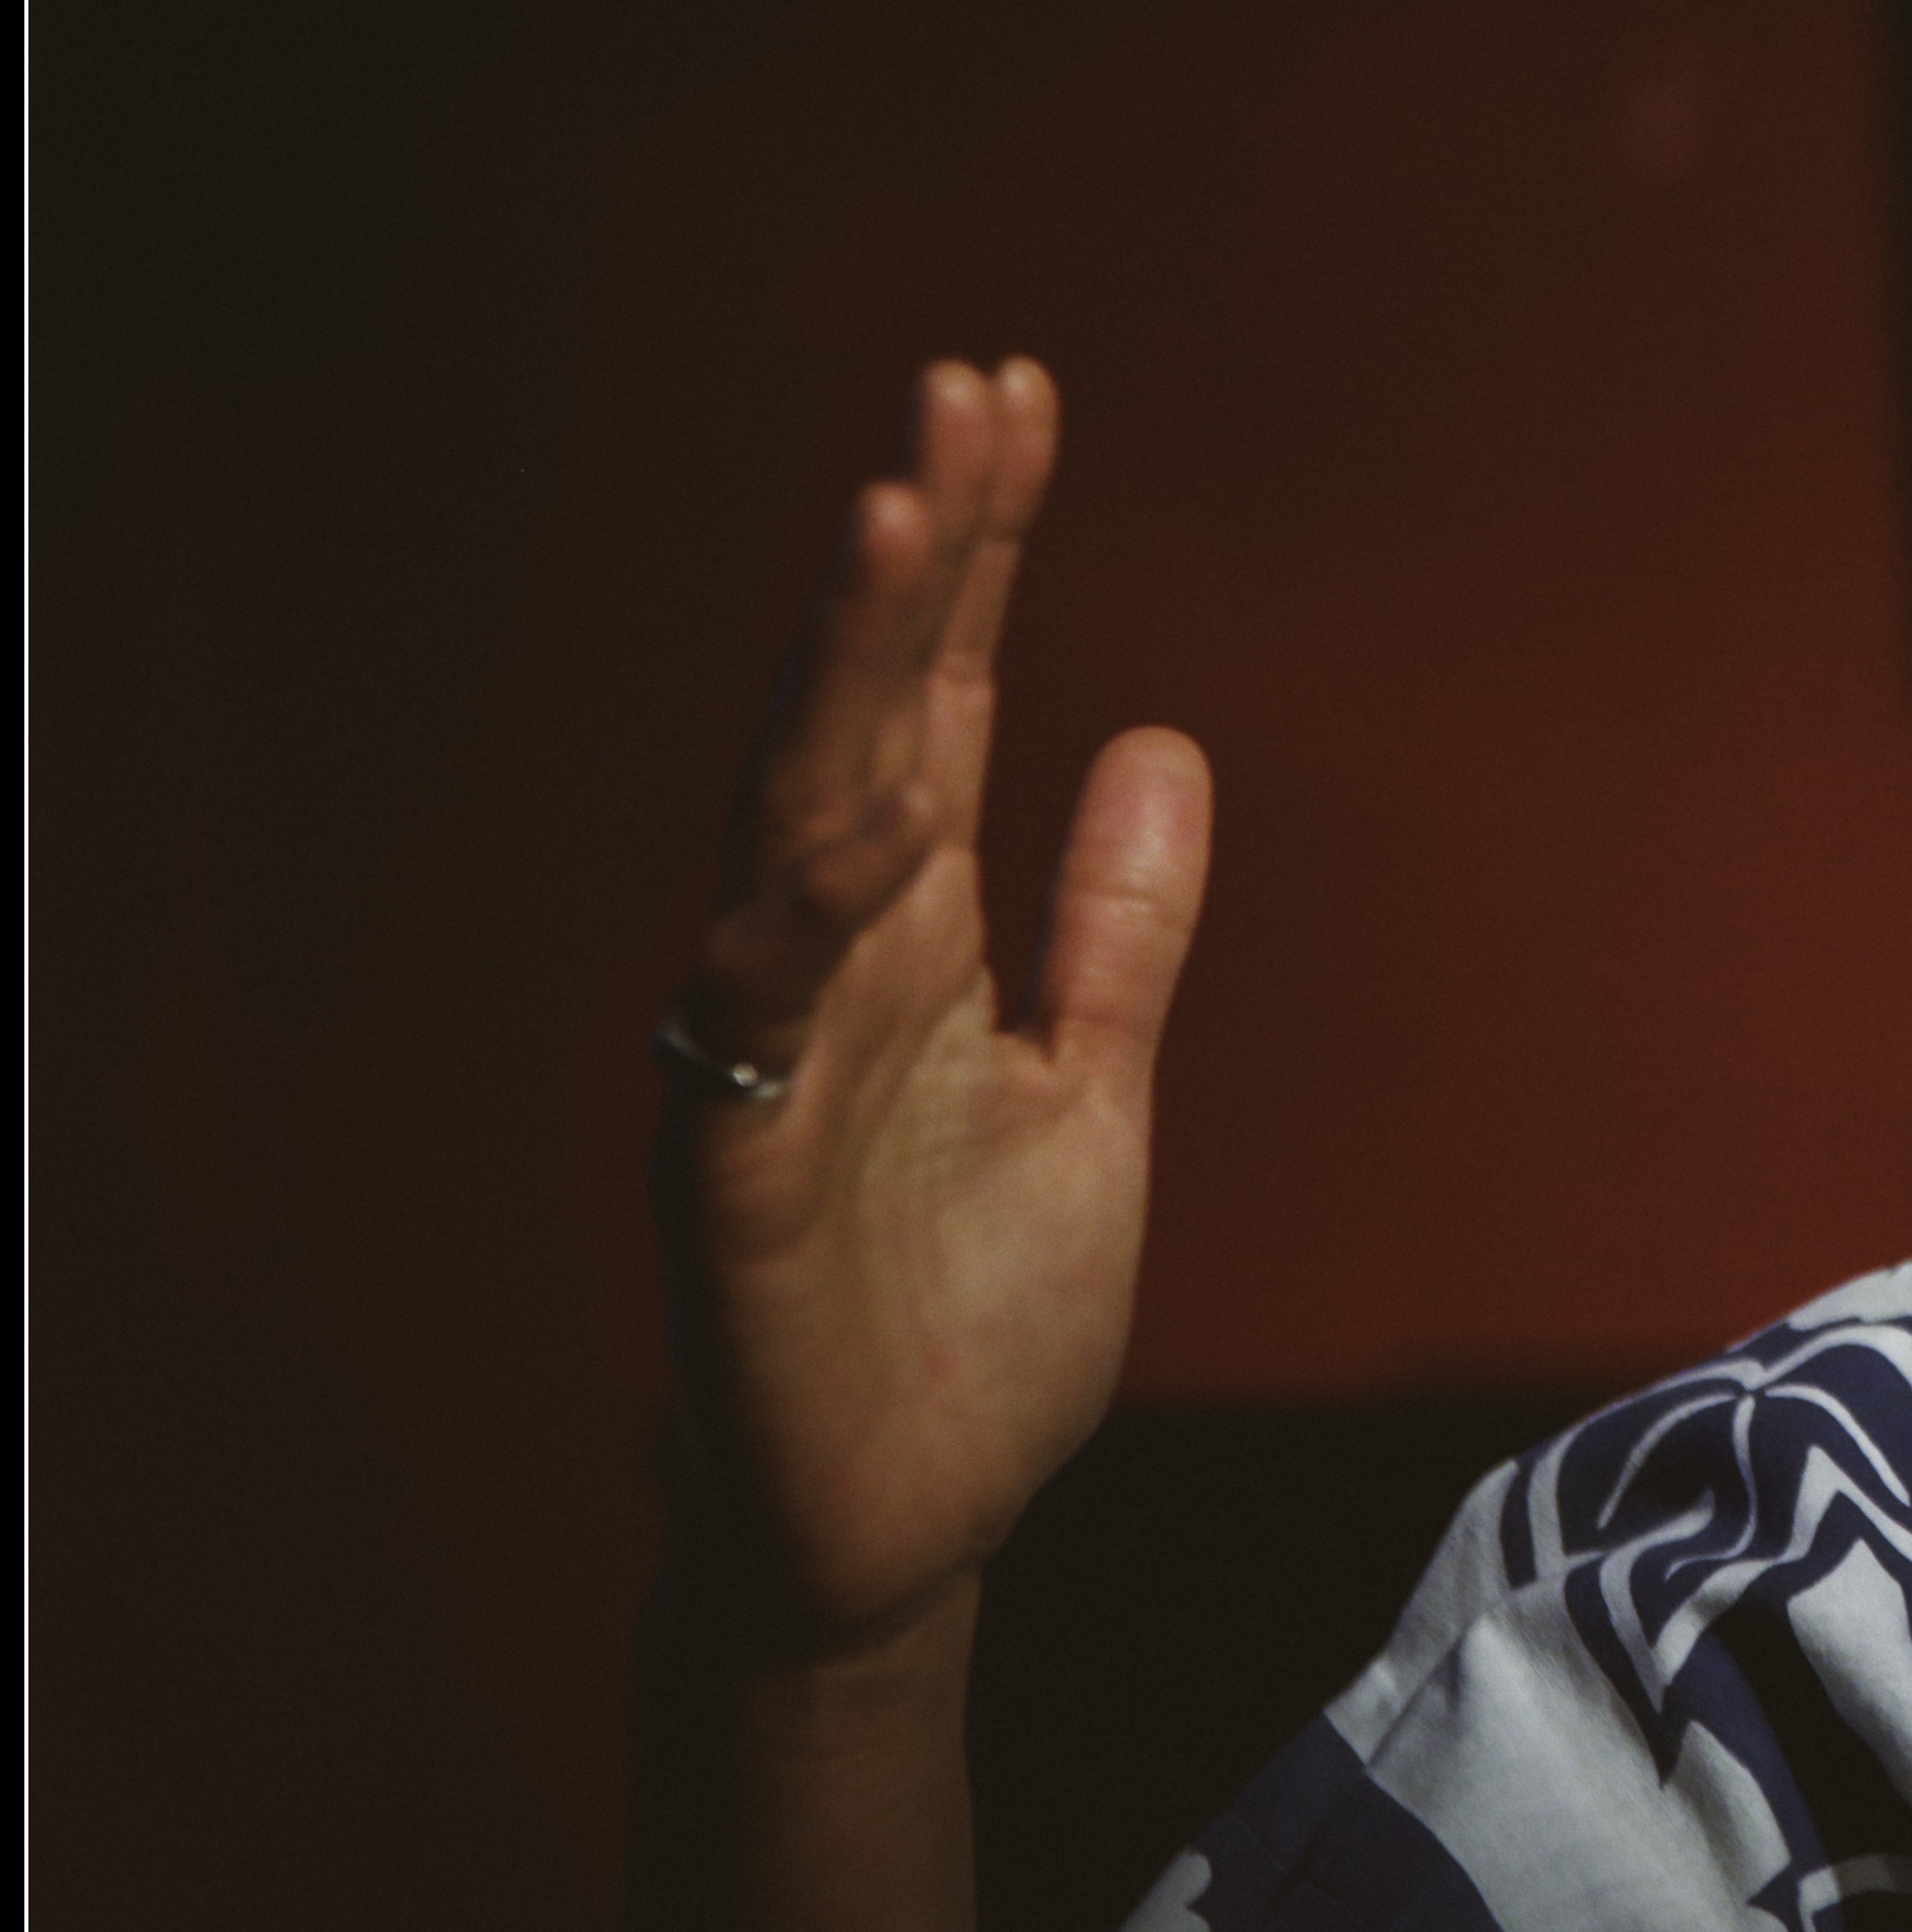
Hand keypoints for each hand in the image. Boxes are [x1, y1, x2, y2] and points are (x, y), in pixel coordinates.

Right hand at [654, 358, 1210, 1660]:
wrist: (906, 1534)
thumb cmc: (973, 1321)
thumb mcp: (1096, 1092)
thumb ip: (1119, 928)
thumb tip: (1156, 737)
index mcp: (915, 933)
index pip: (945, 699)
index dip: (978, 552)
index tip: (1015, 397)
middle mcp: (828, 963)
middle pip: (864, 719)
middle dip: (913, 559)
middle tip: (958, 397)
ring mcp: (770, 1062)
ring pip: (787, 830)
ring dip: (843, 679)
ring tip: (898, 523)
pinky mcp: (734, 1185)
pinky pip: (749, 1031)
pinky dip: (793, 920)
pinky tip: (851, 817)